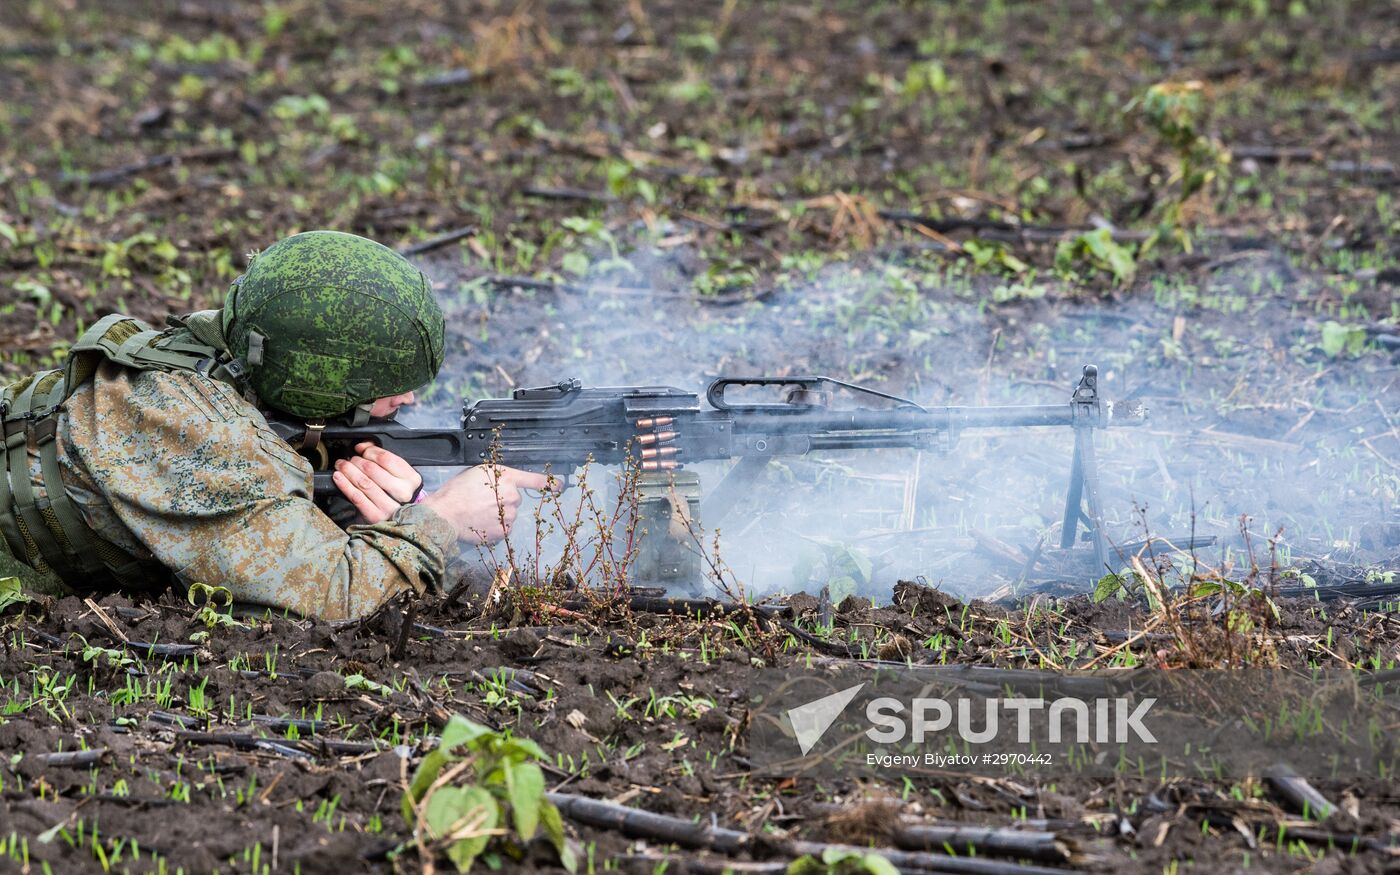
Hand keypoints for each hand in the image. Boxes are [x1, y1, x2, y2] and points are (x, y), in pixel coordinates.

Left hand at [331, 441, 423, 523]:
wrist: (402, 517)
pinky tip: (339, 478)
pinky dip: (345, 485)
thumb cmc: (398, 492)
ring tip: (341, 466)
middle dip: (357, 461)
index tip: (363, 450)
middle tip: (350, 459)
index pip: (386, 459)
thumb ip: (382, 457)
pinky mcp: (376, 516)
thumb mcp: (397, 473)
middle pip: (373, 470)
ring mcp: (389, 506)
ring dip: (349, 471)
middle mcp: (402, 493)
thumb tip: (362, 447)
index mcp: (411, 479)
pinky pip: (357, 497)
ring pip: (364, 483)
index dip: (370, 451)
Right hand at [420, 465, 555, 543]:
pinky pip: (504, 529)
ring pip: (509, 515)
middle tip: (482, 502)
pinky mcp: (504, 531)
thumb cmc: (456, 491)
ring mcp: (509, 514)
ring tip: (478, 514)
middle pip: (515, 500)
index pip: (534, 479)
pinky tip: (481, 524)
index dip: (548, 482)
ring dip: (498, 515)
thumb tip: (500, 483)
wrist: (445, 514)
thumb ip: (494, 478)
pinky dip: (495, 528)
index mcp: (505, 476)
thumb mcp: (476, 473)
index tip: (558, 485)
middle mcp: (511, 495)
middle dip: (502, 501)